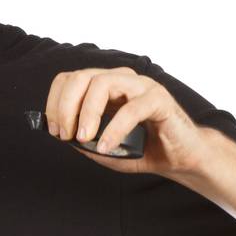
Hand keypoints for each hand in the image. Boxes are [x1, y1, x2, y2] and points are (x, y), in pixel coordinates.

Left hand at [44, 66, 208, 175]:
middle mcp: (122, 80)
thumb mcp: (104, 147)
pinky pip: (130, 109)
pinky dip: (114, 129)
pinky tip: (107, 146)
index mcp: (106, 87)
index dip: (55, 103)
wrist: (181, 158)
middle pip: (81, 77)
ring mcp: (141, 86)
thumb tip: (62, 135)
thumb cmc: (144, 149)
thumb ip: (83, 140)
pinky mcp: (159, 99)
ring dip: (87, 112)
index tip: (54, 130)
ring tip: (83, 138)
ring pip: (103, 84)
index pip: (71, 79)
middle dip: (65, 107)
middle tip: (65, 135)